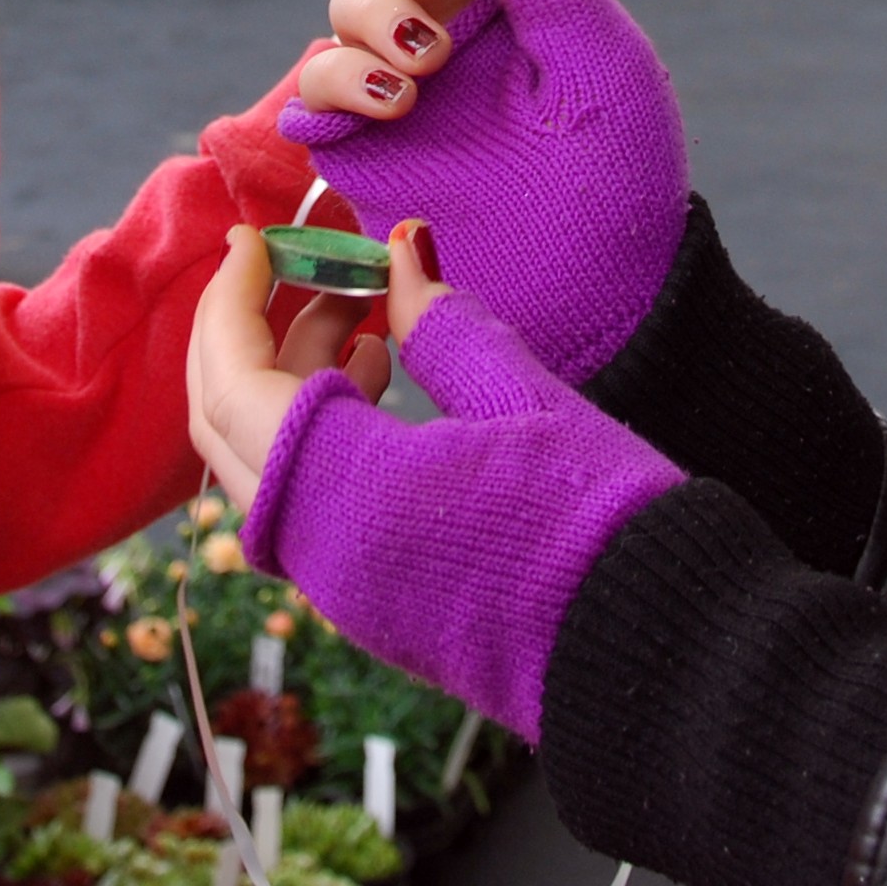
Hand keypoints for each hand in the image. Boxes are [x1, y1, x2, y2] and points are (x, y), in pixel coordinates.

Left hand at [191, 218, 682, 745]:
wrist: (660, 653)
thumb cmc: (604, 521)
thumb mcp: (526, 400)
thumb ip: (445, 323)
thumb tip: (402, 247)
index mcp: (352, 495)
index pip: (235, 381)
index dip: (234, 297)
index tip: (254, 233)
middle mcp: (323, 554)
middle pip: (227, 427)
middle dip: (247, 333)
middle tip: (298, 263)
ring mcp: (343, 591)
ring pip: (263, 464)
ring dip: (287, 378)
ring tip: (367, 307)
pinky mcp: (373, 606)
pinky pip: (302, 503)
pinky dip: (315, 430)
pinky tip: (382, 376)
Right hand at [282, 0, 688, 380]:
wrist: (601, 299)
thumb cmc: (622, 181)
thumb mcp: (602, 69)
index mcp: (516, 7)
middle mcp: (452, 38)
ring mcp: (402, 95)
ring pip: (346, 12)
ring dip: (372, 20)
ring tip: (421, 73)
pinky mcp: (362, 155)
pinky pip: (315, 94)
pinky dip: (333, 83)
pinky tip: (386, 104)